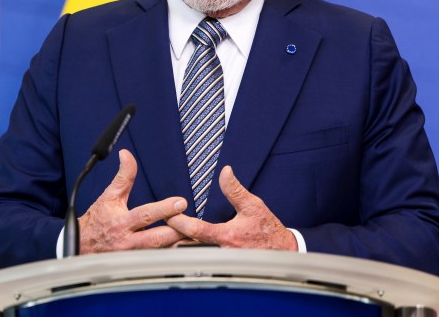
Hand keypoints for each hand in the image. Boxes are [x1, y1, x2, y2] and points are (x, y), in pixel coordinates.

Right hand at [79, 149, 187, 253]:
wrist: (81, 245)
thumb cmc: (97, 220)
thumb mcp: (109, 195)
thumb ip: (123, 176)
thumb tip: (126, 154)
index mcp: (122, 223)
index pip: (146, 215)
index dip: (165, 209)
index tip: (181, 202)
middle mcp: (128, 241)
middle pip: (158, 238)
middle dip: (177, 231)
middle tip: (194, 222)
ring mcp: (133, 256)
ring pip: (160, 252)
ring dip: (177, 244)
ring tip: (193, 235)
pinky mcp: (136, 264)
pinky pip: (157, 260)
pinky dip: (170, 254)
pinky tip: (182, 247)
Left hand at [167, 165, 296, 250]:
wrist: (282, 252)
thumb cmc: (267, 229)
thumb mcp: (253, 206)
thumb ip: (235, 190)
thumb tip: (225, 171)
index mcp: (226, 236)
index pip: (195, 230)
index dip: (178, 221)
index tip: (167, 214)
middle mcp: (221, 252)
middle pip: (188, 246)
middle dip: (172, 237)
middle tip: (157, 226)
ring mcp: (220, 261)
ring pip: (192, 256)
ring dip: (178, 246)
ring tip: (163, 236)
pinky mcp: (220, 266)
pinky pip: (200, 261)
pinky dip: (188, 254)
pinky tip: (179, 247)